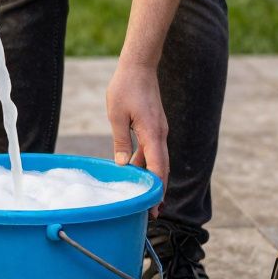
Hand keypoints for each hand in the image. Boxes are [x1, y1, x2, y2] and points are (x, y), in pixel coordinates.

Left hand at [106, 64, 168, 215]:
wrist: (139, 66)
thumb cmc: (125, 87)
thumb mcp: (116, 116)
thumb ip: (120, 141)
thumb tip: (123, 165)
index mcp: (152, 133)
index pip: (158, 167)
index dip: (157, 188)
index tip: (155, 206)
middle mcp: (160, 134)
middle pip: (162, 168)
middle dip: (158, 190)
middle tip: (153, 212)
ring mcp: (159, 130)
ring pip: (157, 159)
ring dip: (151, 177)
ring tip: (143, 196)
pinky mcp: (154, 127)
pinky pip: (152, 150)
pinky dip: (147, 163)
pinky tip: (134, 171)